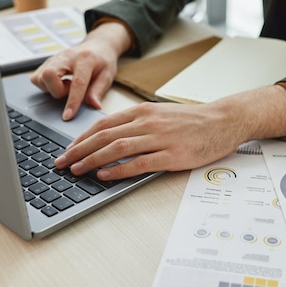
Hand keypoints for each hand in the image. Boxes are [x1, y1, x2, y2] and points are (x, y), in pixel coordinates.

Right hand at [30, 22, 131, 119]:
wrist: (97, 46)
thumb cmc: (103, 61)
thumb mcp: (107, 76)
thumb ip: (98, 91)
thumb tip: (94, 106)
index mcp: (85, 59)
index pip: (77, 83)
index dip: (72, 101)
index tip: (67, 116)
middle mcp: (67, 56)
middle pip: (49, 75)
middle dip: (57, 91)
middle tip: (69, 90)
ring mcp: (55, 58)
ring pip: (40, 77)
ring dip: (52, 88)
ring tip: (66, 85)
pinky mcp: (47, 62)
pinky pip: (36, 77)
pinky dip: (45, 85)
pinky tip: (58, 83)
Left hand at [54, 85, 285, 179]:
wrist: (223, 120)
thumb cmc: (192, 120)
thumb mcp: (160, 114)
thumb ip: (137, 123)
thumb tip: (111, 135)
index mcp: (142, 111)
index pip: (104, 124)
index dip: (82, 137)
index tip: (68, 149)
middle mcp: (147, 122)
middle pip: (105, 136)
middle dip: (79, 149)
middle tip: (62, 162)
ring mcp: (160, 138)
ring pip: (118, 148)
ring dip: (93, 159)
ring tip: (77, 169)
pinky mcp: (172, 155)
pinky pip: (140, 163)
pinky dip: (119, 169)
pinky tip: (105, 175)